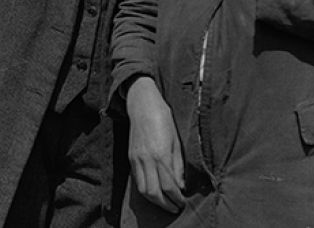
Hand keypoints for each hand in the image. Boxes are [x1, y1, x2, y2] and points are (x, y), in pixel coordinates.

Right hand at [125, 77, 185, 212]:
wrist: (143, 105)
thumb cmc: (164, 119)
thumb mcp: (176, 141)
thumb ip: (178, 165)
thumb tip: (180, 185)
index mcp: (161, 155)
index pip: (169, 186)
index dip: (177, 198)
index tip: (183, 202)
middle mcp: (147, 160)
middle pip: (154, 193)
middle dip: (165, 204)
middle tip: (175, 208)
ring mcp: (136, 159)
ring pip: (143, 190)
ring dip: (154, 200)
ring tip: (165, 203)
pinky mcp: (131, 158)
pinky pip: (137, 180)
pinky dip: (146, 190)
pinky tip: (154, 191)